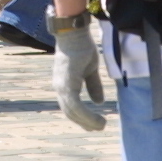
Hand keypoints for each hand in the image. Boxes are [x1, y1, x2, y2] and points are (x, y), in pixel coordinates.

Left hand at [50, 14, 106, 130]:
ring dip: (87, 121)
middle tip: (98, 128)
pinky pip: (76, 106)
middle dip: (84, 122)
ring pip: (73, 112)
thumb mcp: (90, 69)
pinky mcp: (67, 84)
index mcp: (64, 84)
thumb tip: (98, 102)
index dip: (81, 117)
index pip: (70, 106)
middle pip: (70, 112)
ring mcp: (62, 86)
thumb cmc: (81, 46)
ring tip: (101, 126)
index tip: (93, 124)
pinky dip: (86, 115)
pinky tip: (97, 119)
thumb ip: (93, 86)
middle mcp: (60, 87)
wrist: (74, 32)